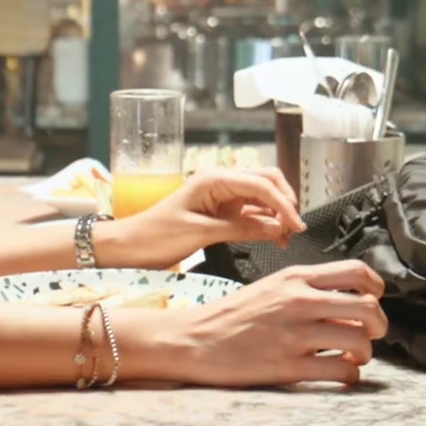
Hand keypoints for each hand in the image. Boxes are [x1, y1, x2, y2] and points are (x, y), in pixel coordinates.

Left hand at [110, 165, 302, 267]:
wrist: (129, 246)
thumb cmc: (155, 236)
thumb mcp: (201, 233)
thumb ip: (242, 229)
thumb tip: (274, 228)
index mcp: (214, 179)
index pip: (261, 185)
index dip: (283, 205)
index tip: (295, 226)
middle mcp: (220, 181)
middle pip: (267, 182)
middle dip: (284, 203)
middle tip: (293, 229)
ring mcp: (221, 195)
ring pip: (262, 197)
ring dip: (276, 214)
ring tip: (283, 238)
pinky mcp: (221, 210)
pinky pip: (250, 211)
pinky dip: (264, 222)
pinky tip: (271, 236)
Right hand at [130, 262, 388, 385]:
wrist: (192, 339)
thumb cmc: (230, 316)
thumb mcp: (270, 287)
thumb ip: (306, 289)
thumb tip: (344, 301)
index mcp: (296, 278)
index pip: (357, 272)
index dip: (377, 288)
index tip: (375, 301)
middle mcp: (300, 301)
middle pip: (368, 307)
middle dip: (379, 325)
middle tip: (371, 335)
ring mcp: (295, 334)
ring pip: (359, 341)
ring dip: (365, 353)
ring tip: (353, 358)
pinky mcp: (289, 366)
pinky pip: (340, 370)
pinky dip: (349, 375)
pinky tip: (340, 374)